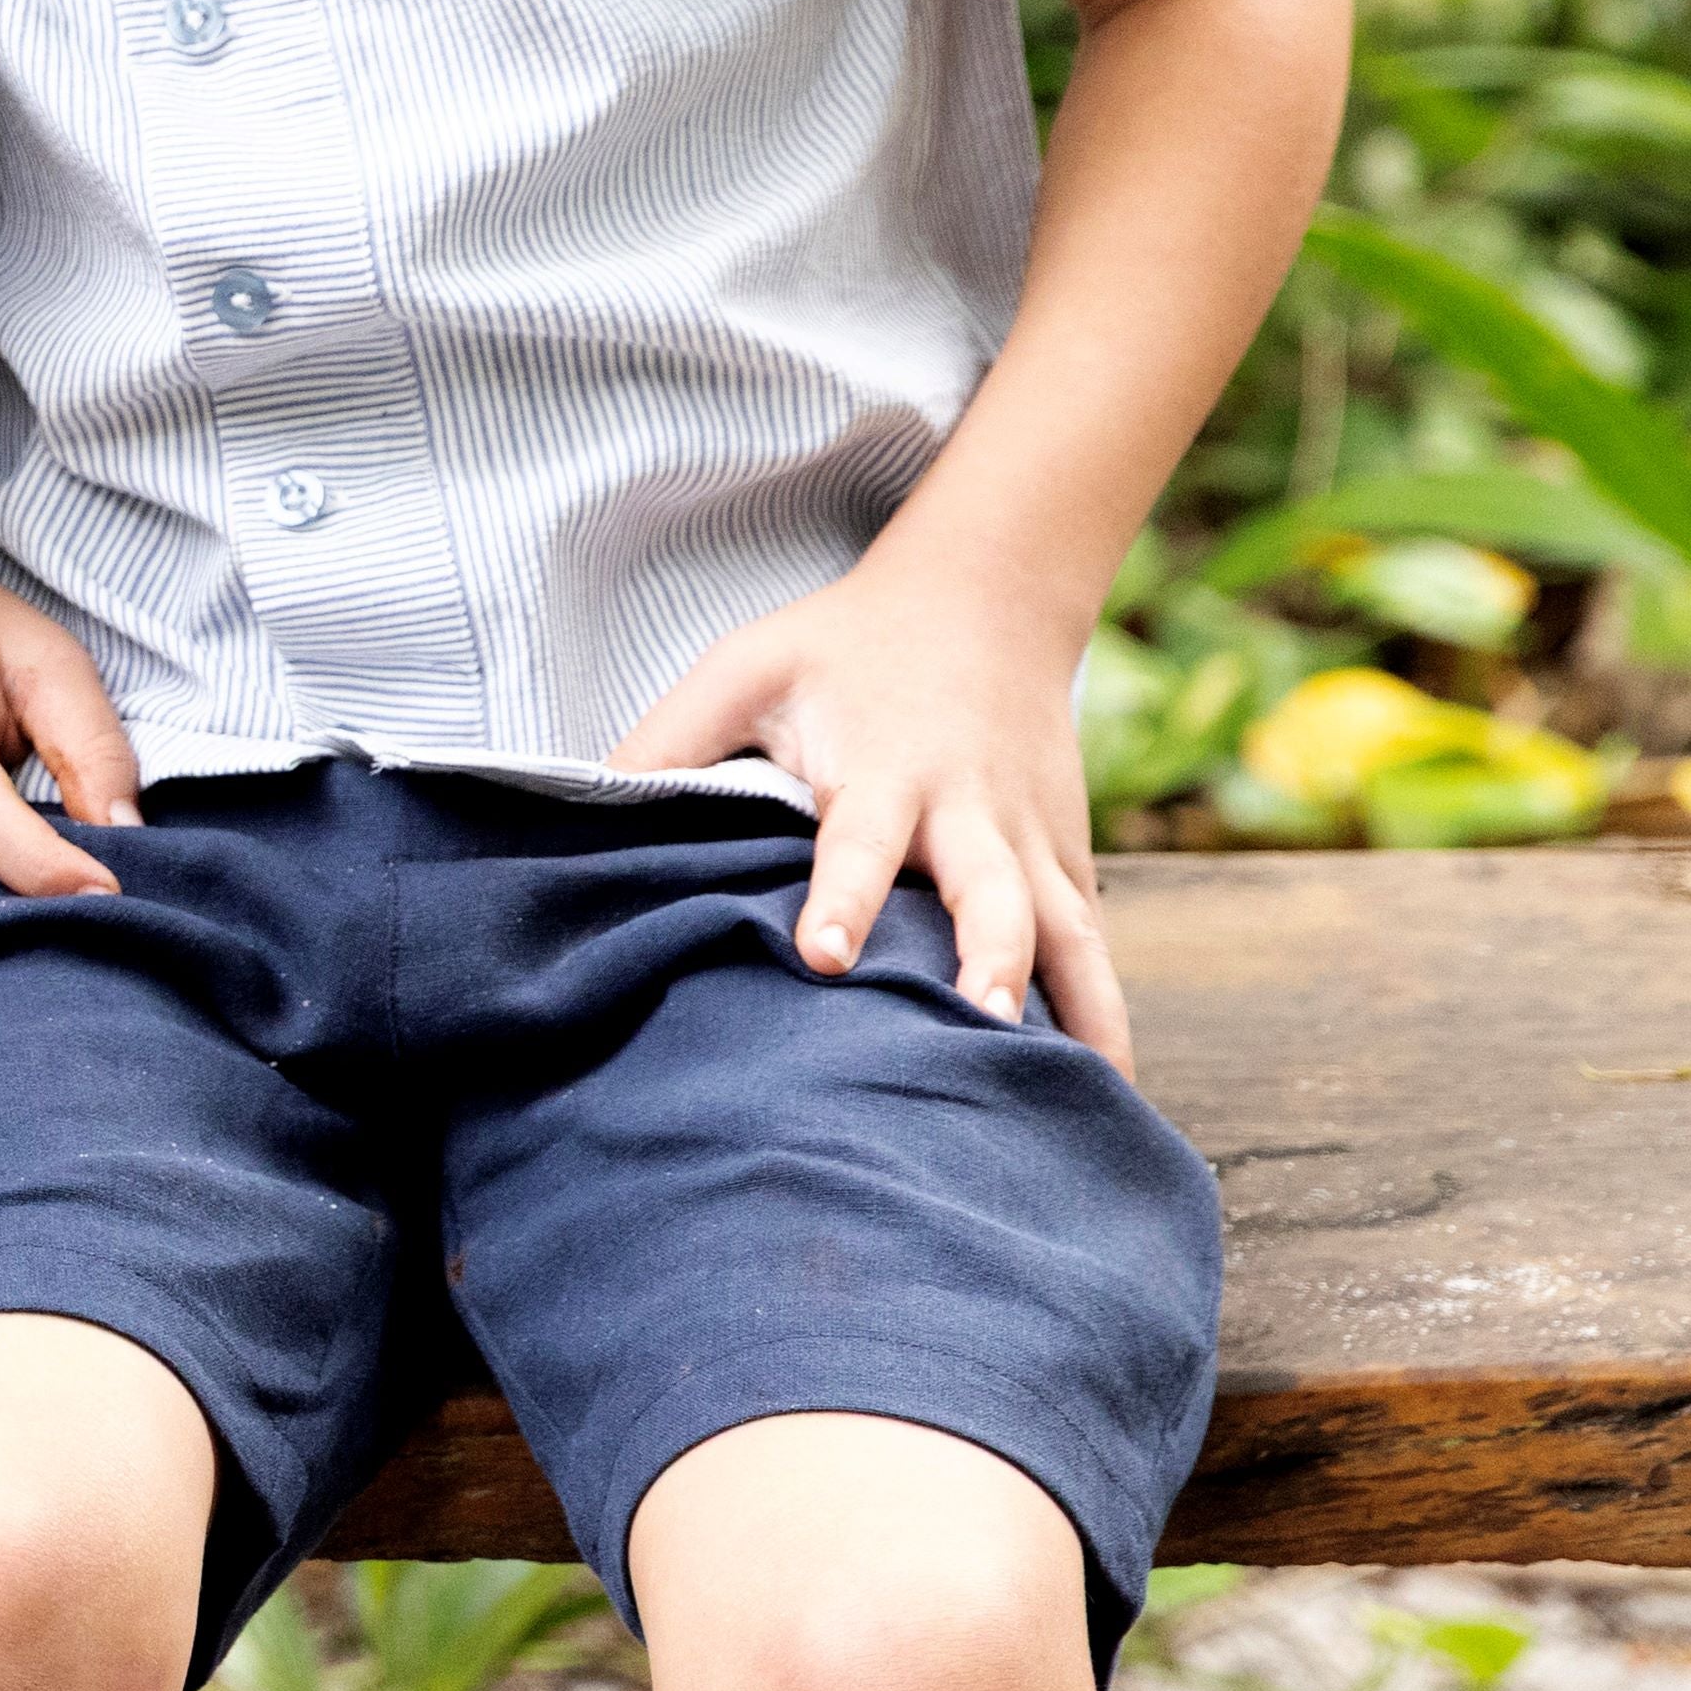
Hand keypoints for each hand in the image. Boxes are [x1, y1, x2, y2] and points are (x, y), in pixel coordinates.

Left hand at [609, 541, 1130, 1068]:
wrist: (984, 596)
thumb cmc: (840, 647)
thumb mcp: (744, 669)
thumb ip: (669, 744)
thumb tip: (584, 810)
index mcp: (884, 769)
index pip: (859, 841)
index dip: (842, 897)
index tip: (820, 956)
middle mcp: (968, 812)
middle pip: (992, 895)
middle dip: (989, 962)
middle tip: (980, 1029)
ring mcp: (1030, 839)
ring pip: (1068, 932)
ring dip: (1080, 1009)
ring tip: (1087, 1093)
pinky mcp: (1068, 858)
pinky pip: (1093, 943)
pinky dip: (1106, 1010)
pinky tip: (1107, 1090)